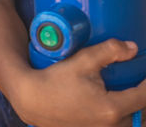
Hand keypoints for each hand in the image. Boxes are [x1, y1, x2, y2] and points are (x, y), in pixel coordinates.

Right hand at [14, 39, 145, 126]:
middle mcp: (111, 126)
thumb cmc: (54, 81)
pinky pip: (114, 124)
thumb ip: (109, 51)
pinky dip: (117, 114)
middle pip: (138, 111)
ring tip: (119, 88)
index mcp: (112, 108)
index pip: (144, 96)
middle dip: (137, 94)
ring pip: (128, 119)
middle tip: (130, 77)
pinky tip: (105, 100)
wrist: (32, 99)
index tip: (144, 69)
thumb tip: (132, 48)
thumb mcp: (82, 61)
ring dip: (127, 105)